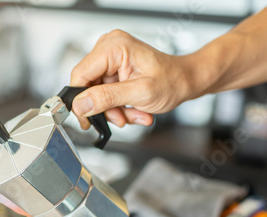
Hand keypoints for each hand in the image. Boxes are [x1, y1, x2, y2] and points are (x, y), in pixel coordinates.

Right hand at [70, 30, 195, 128]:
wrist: (185, 81)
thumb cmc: (172, 81)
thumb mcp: (139, 94)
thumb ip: (107, 98)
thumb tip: (80, 105)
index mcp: (114, 47)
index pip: (81, 74)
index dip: (80, 100)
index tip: (86, 119)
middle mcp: (109, 48)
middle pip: (88, 86)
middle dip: (103, 107)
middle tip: (120, 119)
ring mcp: (111, 59)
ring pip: (96, 93)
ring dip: (113, 110)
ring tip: (132, 115)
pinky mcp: (113, 70)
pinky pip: (104, 93)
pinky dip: (117, 106)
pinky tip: (132, 109)